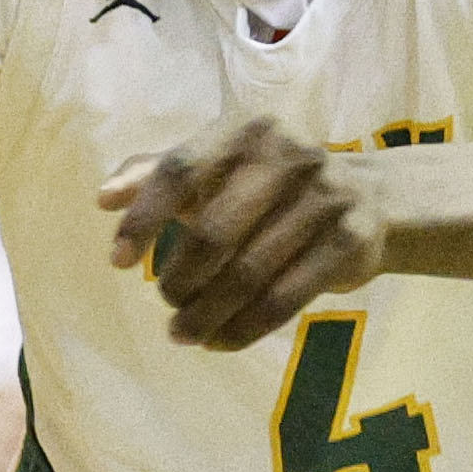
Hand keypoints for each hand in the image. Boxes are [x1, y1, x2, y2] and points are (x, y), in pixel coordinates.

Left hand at [100, 117, 388, 350]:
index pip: (181, 170)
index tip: (119, 263)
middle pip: (213, 231)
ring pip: (249, 273)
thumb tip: (104, 199)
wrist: (368, 197)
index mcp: (244, 130)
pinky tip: (219, 341)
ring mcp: (324, 196)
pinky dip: (243, 328)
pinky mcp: (349, 240)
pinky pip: (284, 298)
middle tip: (166, 303)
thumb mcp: (216, 168)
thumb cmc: (269, 184)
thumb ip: (156, 176)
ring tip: (183, 332)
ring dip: (206, 314)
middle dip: (180, 279)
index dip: (144, 219)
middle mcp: (288, 155)